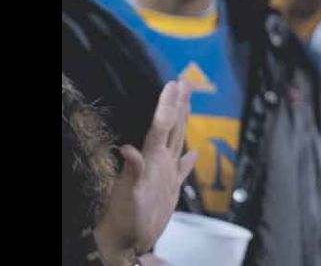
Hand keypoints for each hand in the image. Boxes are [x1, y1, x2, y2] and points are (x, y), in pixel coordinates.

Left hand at [94, 81, 196, 265]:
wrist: (126, 240)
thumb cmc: (125, 219)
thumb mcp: (129, 195)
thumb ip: (132, 171)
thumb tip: (128, 149)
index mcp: (151, 160)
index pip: (161, 126)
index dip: (169, 105)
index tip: (174, 84)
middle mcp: (158, 162)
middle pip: (172, 127)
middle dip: (178, 104)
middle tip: (184, 82)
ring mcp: (164, 174)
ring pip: (177, 141)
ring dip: (182, 121)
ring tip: (187, 104)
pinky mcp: (169, 189)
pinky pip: (182, 169)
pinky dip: (188, 161)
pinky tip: (193, 153)